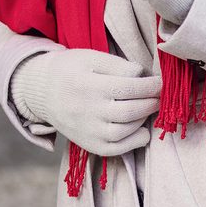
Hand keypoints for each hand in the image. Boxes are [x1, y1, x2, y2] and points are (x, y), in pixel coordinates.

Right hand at [10, 46, 161, 155]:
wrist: (43, 93)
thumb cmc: (72, 71)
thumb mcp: (91, 57)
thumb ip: (118, 65)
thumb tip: (143, 75)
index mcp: (87, 85)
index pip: (127, 88)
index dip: (150, 86)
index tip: (162, 82)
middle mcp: (86, 111)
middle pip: (130, 111)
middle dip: (151, 103)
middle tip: (161, 96)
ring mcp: (88, 132)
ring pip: (127, 130)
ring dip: (144, 119)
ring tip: (147, 107)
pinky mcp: (90, 145)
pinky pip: (119, 149)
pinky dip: (136, 140)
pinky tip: (140, 127)